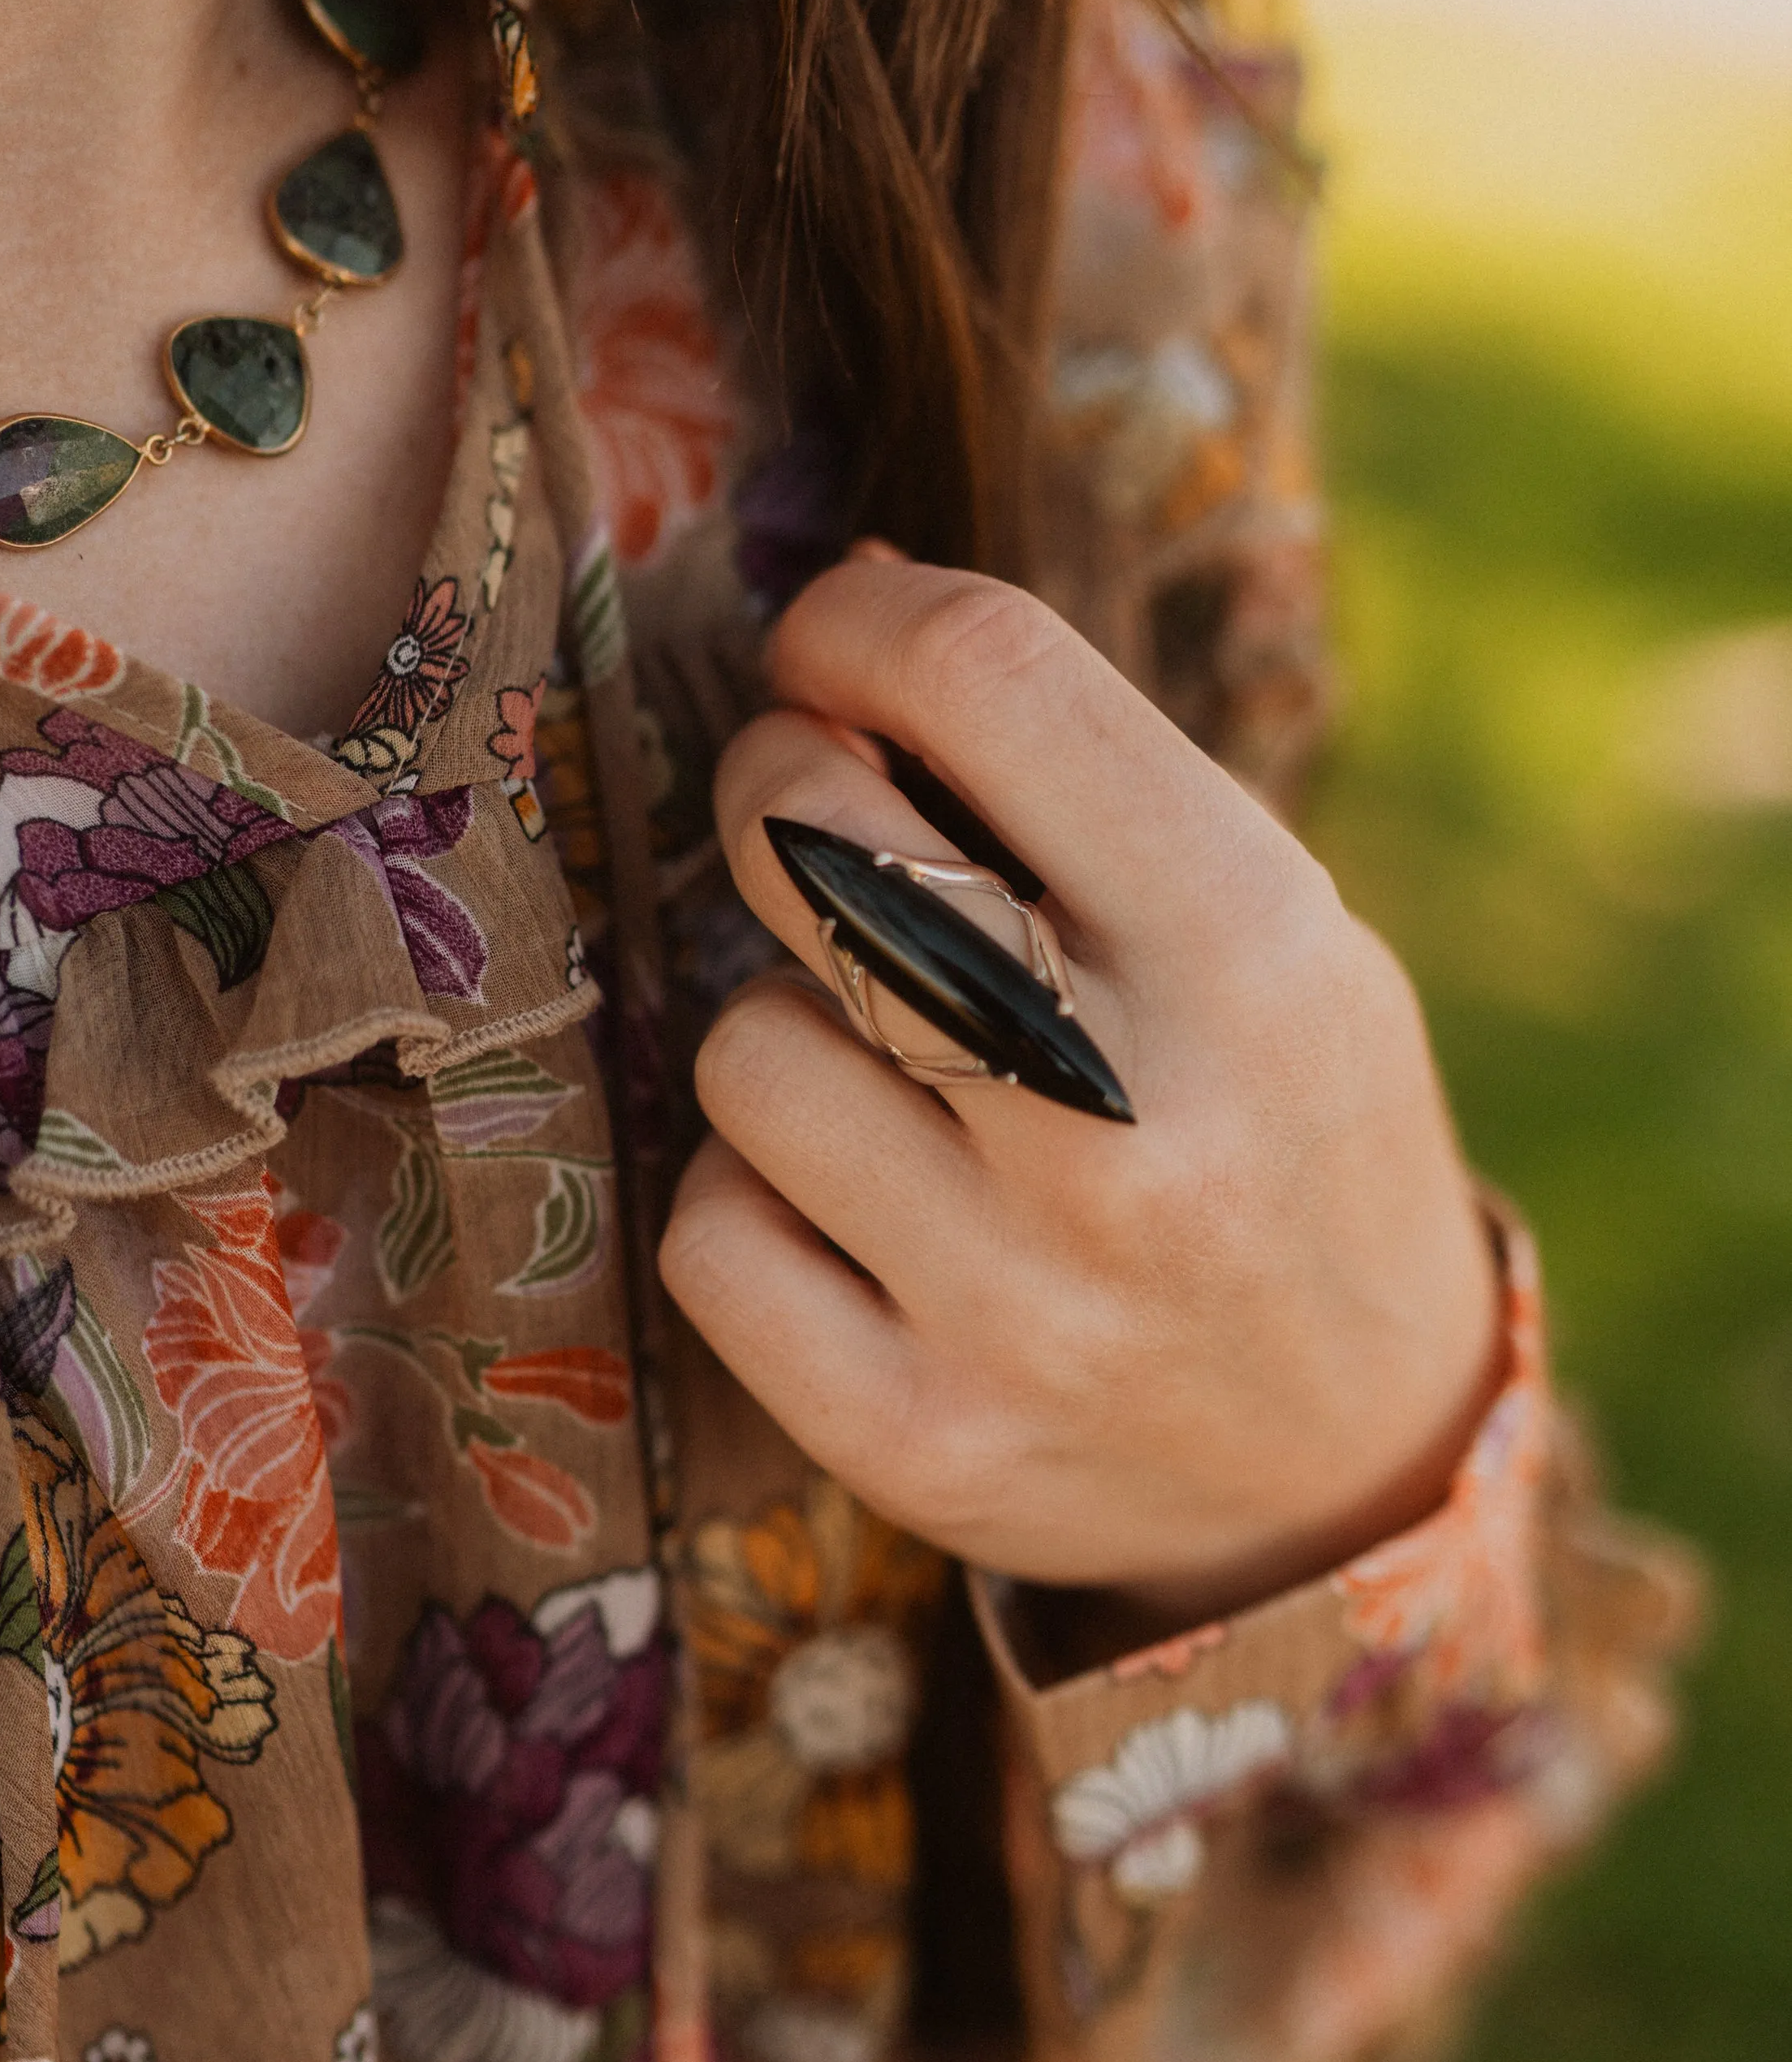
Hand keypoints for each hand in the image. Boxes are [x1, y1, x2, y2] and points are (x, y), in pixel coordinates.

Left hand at [657, 555, 1501, 1618]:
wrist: (1350, 1462)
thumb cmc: (1282, 1134)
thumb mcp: (1270, 930)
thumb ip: (1079, 780)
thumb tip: (848, 598)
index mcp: (1258, 955)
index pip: (990, 679)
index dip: (863, 628)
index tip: (830, 648)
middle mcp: (1131, 1130)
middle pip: (816, 840)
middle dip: (779, 787)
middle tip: (818, 819)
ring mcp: (1016, 1303)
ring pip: (742, 1048)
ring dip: (786, 1027)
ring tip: (892, 1076)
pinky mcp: (915, 1437)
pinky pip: (710, 1231)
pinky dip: (756, 1199)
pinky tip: (858, 1216)